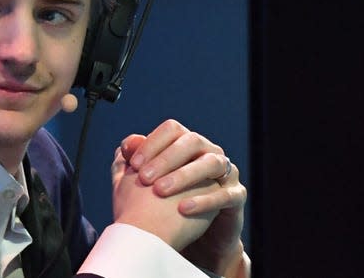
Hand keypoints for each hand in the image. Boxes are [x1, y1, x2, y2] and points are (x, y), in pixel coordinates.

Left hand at [120, 119, 247, 274]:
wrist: (191, 234)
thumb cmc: (166, 202)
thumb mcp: (147, 181)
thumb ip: (136, 160)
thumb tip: (127, 144)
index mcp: (187, 143)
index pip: (172, 130)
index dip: (152, 143)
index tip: (133, 164)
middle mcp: (209, 151)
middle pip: (191, 141)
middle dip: (165, 159)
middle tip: (144, 178)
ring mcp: (227, 172)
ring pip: (211, 163)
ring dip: (184, 176)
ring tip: (160, 191)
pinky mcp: (237, 196)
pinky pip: (226, 194)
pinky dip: (204, 200)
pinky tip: (183, 208)